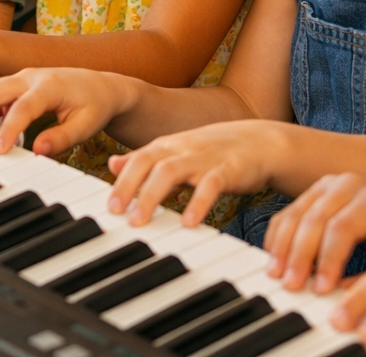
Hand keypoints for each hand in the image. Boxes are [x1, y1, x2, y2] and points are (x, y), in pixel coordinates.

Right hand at [0, 68, 135, 155]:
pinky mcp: (17, 84)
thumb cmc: (95, 105)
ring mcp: (22, 77)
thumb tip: (36, 151)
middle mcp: (31, 76)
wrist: (102, 86)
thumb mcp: (87, 125)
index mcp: (50, 85)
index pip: (23, 107)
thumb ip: (62, 138)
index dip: (8, 129)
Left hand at [103, 121, 283, 227]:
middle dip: (128, 187)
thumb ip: (145, 160)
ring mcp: (203, 158)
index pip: (137, 161)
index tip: (105, 207)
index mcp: (167, 147)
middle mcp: (181, 149)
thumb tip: (112, 165)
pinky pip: (209, 185)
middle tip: (114, 212)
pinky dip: (198, 203)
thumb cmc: (214, 152)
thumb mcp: (176, 153)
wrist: (261, 142)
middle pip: (147, 163)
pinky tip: (189, 223)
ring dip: (152, 196)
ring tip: (139, 221)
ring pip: (171, 171)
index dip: (120, 182)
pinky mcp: (227, 170)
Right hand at [262, 174, 365, 293]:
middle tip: (290, 285)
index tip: (320, 290)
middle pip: (314, 218)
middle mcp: (350, 183)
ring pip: (298, 212)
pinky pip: (293, 209)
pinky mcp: (321, 187)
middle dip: (299, 255)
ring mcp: (332, 182)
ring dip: (283, 245)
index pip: (342, 227)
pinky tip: (275, 256)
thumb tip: (345, 299)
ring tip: (276, 274)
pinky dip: (281, 233)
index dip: (328, 260)